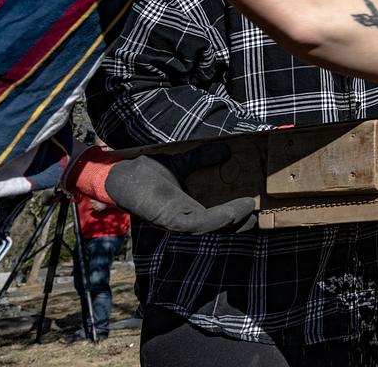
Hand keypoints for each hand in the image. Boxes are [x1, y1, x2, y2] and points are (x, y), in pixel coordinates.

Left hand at [68, 145, 255, 233]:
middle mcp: (183, 219)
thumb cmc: (146, 172)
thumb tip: (226, 149)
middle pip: (217, 227)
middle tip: (258, 215)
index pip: (216, 217)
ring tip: (249, 208)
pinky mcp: (169, 220)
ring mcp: (176, 222)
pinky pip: (199, 224)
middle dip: (239, 223)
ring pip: (212, 227)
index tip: (255, 207)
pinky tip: (233, 211)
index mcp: (187, 208)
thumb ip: (202, 158)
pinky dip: (218, 219)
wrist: (119, 173)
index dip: (236, 215)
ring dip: (232, 219)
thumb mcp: (182, 162)